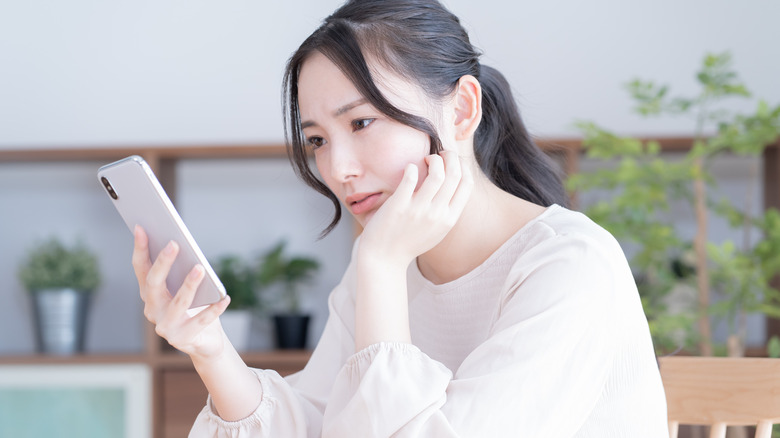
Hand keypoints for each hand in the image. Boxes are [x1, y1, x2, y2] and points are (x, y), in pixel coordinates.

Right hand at [132, 225, 230, 358]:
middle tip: (174, 243)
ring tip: (200, 268)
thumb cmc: (196, 307)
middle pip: (154, 284)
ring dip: (189, 285)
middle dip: (163, 262)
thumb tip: (182, 243)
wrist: (205, 341)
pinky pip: (201, 320)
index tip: (141, 228)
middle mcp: (153, 310)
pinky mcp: (183, 338)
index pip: (141, 269)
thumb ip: (181, 270)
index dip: (140, 249)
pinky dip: (214, 309)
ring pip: (179, 303)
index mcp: (150, 294)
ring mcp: (166, 327)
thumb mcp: (185, 287)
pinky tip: (224, 298)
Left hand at [359, 149, 473, 265]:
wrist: (385, 259)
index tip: (452, 161)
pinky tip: (409, 168)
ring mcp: (418, 210)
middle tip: (438, 154)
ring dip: (433, 159)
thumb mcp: (437, 230)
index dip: (462, 166)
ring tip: (425, 159)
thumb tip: (453, 183)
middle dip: (449, 156)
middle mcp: (437, 214)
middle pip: (454, 174)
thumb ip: (447, 210)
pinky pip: (410, 178)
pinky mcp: (399, 206)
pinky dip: (411, 168)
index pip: (467, 183)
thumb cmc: (410, 242)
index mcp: (449, 219)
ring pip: (437, 173)